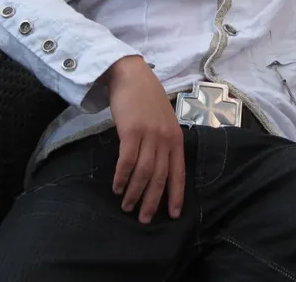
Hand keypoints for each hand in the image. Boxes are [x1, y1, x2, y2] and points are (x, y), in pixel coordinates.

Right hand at [107, 56, 184, 223]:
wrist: (132, 75)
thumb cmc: (146, 98)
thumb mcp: (163, 120)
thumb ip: (164, 140)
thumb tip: (158, 167)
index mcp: (176, 137)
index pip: (179, 172)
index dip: (176, 194)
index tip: (173, 214)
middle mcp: (165, 138)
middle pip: (160, 177)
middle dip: (153, 201)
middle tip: (144, 219)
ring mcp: (149, 135)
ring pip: (144, 173)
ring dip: (134, 193)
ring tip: (126, 206)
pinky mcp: (131, 131)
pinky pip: (127, 162)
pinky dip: (121, 178)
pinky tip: (116, 187)